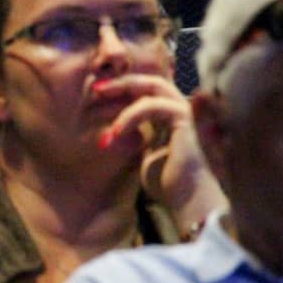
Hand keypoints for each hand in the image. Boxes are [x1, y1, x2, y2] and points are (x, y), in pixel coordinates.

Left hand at [94, 75, 224, 219]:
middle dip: (121, 81)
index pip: (144, 91)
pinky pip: (154, 106)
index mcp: (167, 117)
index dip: (121, 87)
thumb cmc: (165, 183)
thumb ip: (132, 139)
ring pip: (153, 86)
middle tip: (96, 87)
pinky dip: (131, 115)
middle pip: (149, 81)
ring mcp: (184, 113)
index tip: (95, 93)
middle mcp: (178, 110)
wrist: (187, 201)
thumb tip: (109, 135)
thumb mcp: (140, 155)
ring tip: (99, 102)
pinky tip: (115, 131)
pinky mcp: (185, 121)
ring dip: (123, 92)